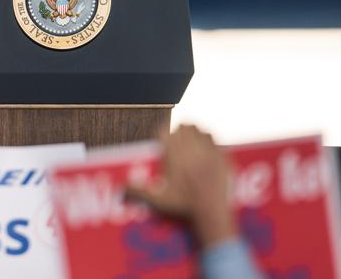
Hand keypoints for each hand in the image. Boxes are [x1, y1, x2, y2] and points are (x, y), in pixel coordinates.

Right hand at [123, 124, 236, 246]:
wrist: (212, 213)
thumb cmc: (183, 207)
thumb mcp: (157, 201)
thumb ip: (137, 192)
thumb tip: (119, 189)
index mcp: (173, 154)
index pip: (163, 131)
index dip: (161, 134)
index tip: (160, 140)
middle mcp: (190, 148)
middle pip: (181, 127)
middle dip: (177, 132)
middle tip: (174, 141)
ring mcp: (208, 150)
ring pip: (198, 130)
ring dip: (192, 132)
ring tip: (189, 141)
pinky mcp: (221, 155)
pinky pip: (213, 139)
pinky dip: (207, 140)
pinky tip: (205, 148)